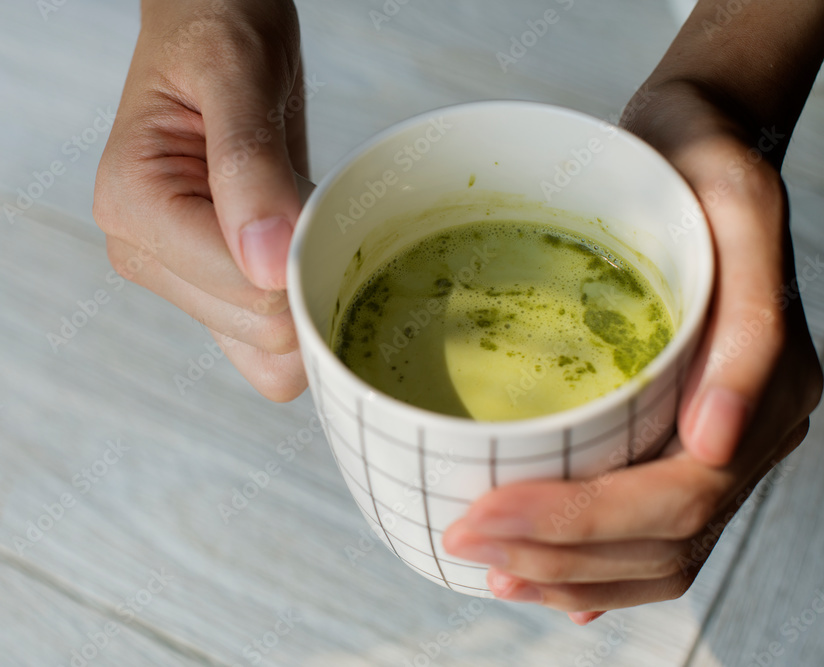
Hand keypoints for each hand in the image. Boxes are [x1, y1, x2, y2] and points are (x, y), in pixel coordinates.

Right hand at [93, 0, 307, 400]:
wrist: (211, 17)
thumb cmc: (215, 24)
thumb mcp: (237, 71)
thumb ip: (248, 164)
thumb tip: (268, 265)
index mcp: (134, 206)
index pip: (246, 293)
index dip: (304, 260)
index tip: (321, 205)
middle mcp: (143, 251)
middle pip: (261, 332)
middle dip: (311, 278)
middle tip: (319, 205)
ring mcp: (176, 274)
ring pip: (267, 351)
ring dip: (311, 296)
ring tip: (309, 221)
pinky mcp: (208, 283)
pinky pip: (263, 345)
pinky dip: (302, 310)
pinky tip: (308, 252)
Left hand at [443, 79, 821, 622]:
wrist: (690, 146)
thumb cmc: (701, 166)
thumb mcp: (735, 207)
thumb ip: (748, 319)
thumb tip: (712, 441)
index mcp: (770, 387)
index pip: (677, 495)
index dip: (576, 523)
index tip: (482, 515)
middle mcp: (747, 429)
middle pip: (662, 540)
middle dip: (556, 555)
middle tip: (465, 542)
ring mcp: (717, 440)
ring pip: (657, 553)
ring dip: (571, 574)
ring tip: (493, 568)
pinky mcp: (678, 435)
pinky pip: (650, 529)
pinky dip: (594, 562)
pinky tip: (542, 571)